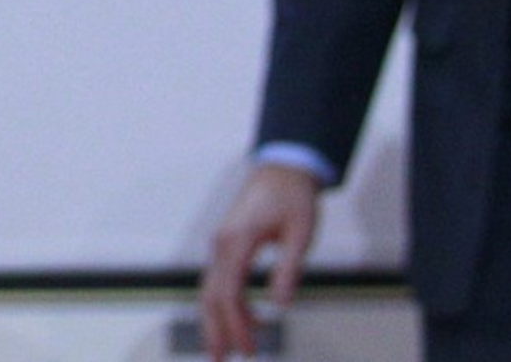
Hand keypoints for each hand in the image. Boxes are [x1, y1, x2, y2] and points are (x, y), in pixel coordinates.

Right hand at [197, 161, 319, 360]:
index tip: (249, 350)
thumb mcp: (300, 234)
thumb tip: (281, 306)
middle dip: (215, 330)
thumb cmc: (293, 198)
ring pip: (211, 290)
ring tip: (233, 349)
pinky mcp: (226, 246)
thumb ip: (289, 269)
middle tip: (222, 360)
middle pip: (210, 296)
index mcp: (236, 242)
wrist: (282, 168)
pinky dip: (230, 304)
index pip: (228, 293)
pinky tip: (250, 320)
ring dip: (219, 320)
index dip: (236, 325)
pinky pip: (221, 280)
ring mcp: (221, 245)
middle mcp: (221, 245)